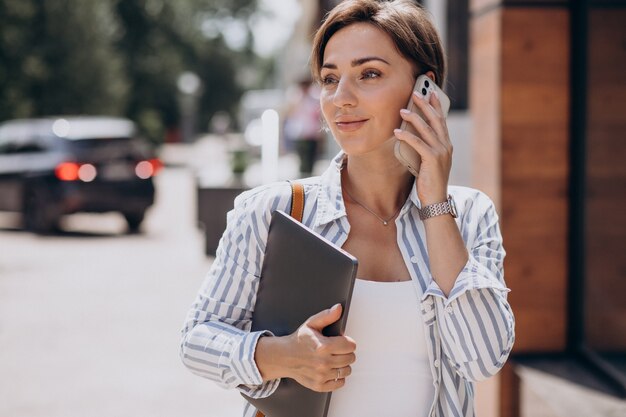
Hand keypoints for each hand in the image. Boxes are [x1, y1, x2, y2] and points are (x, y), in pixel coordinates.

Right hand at [284, 304, 355, 391]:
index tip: (342, 341)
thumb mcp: (311, 323)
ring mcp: (321, 376)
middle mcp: (323, 363)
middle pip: (350, 358)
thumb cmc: (298, 340)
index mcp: (323, 346)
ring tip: (333, 359)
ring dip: (343, 365)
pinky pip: (339, 383)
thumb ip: (327, 316)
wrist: (284, 357)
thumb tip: (338, 308)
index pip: (350, 345)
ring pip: (347, 370)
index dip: (348, 342)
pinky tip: (330, 369)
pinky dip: (337, 377)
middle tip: (337, 350)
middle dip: (346, 352)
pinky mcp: (319, 385)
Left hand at [394, 90, 451, 204]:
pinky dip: (407, 135)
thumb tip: (412, 136)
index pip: (442, 121)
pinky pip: (417, 143)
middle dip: (425, 105)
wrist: (436, 200)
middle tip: (416, 92)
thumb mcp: (429, 162)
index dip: (436, 106)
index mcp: (446, 145)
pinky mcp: (432, 159)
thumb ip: (425, 148)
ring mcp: (441, 152)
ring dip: (413, 118)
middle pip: (436, 119)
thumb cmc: (430, 182)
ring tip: (402, 110)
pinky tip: (397, 131)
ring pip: (426, 129)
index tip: (431, 93)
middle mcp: (446, 146)